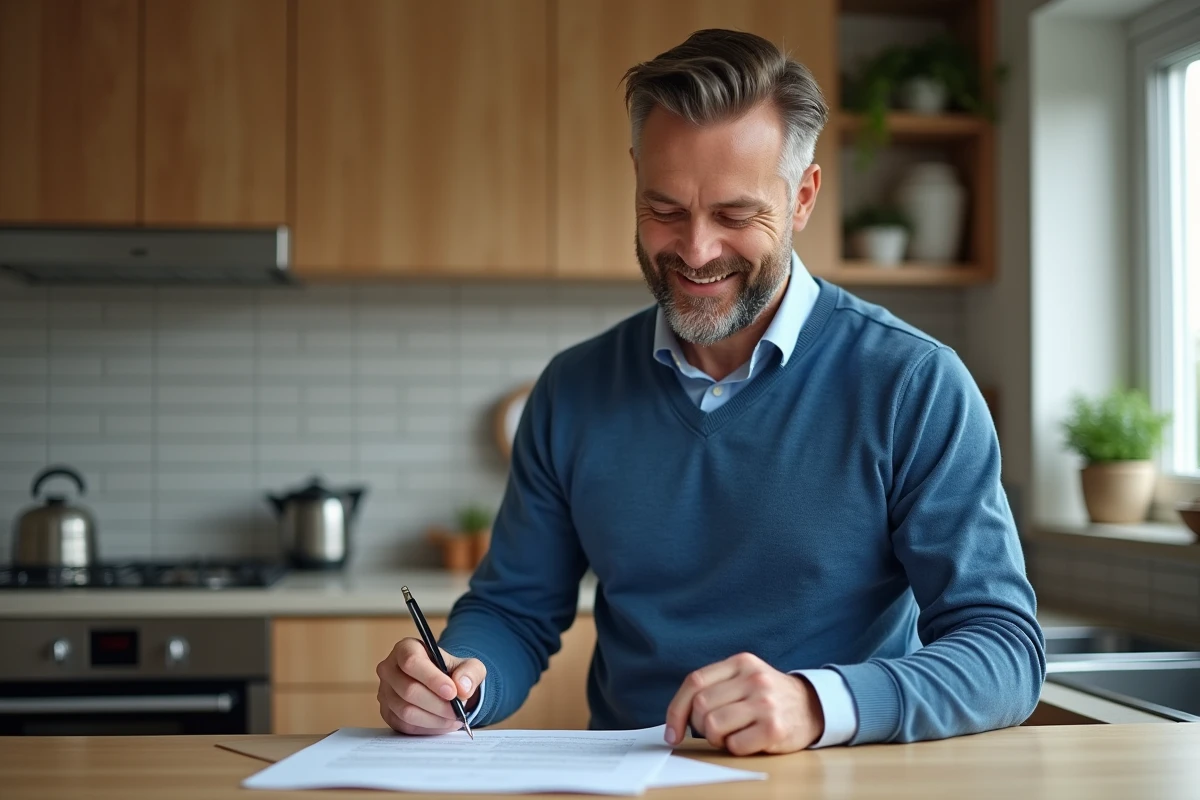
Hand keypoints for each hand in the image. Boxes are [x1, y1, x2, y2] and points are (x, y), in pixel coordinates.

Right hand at [376, 637, 485, 734]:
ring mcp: (385, 692)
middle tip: (457, 711)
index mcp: (406, 648)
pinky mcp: (387, 713)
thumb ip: (470, 673)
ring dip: (434, 719)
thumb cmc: (452, 672)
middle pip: (408, 690)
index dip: (432, 679)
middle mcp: (389, 669)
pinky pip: (405, 726)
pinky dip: (427, 728)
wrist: (443, 686)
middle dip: (437, 704)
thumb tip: (462, 687)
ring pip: (406, 711)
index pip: (411, 662)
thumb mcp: (469, 666)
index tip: (452, 692)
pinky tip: (443, 723)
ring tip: (453, 718)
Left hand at [664, 652, 823, 754]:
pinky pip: (734, 745)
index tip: (672, 732)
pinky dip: (735, 748)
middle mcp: (753, 679)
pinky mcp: (774, 728)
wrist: (812, 707)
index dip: (676, 709)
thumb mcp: (745, 677)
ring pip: (713, 726)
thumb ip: (715, 686)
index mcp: (741, 662)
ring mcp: (765, 703)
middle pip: (701, 706)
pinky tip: (749, 740)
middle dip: (700, 725)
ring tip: (732, 734)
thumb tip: (677, 717)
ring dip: (717, 738)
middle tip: (716, 729)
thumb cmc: (768, 696)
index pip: (694, 682)